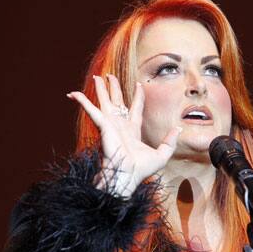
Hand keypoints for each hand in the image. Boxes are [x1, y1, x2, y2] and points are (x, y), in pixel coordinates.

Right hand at [67, 74, 181, 196]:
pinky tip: (73, 93)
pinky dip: (82, 101)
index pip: (135, 108)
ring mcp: (111, 124)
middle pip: (117, 101)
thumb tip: (179, 128)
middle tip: (109, 76)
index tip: (139, 85)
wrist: (127, 175)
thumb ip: (170, 141)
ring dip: (100, 89)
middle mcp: (120, 125)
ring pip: (104, 101)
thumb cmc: (142, 169)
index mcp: (133, 130)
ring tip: (96, 76)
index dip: (138, 96)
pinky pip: (91, 110)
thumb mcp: (162, 154)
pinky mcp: (103, 125)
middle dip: (114, 88)